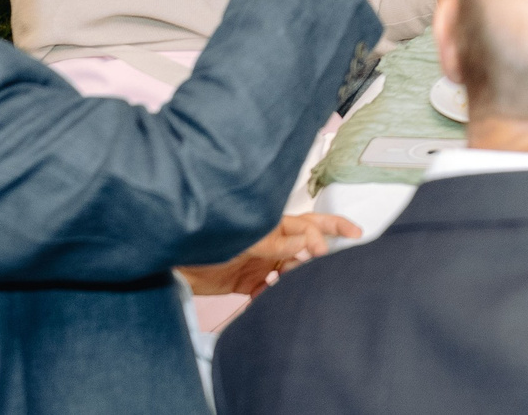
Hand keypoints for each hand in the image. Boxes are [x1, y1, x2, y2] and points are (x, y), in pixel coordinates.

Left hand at [179, 212, 361, 295]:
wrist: (172, 266)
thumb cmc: (204, 242)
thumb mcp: (243, 240)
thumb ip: (274, 242)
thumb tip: (306, 242)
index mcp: (272, 225)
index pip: (307, 228)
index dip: (320, 241)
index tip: (323, 257)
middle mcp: (271, 241)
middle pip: (307, 237)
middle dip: (330, 236)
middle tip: (355, 236)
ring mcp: (261, 260)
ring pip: (292, 268)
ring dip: (296, 277)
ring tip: (292, 285)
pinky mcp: (248, 281)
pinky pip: (270, 289)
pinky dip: (273, 296)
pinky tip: (268, 300)